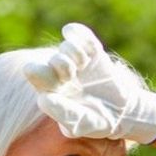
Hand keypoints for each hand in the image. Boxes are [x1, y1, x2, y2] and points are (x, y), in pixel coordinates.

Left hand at [23, 23, 155, 143]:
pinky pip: (77, 32)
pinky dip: (81, 35)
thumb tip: (43, 98)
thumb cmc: (96, 122)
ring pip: (67, 45)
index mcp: (50, 88)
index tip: (58, 81)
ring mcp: (75, 60)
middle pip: (52, 57)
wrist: (122, 112)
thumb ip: (62, 114)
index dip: (41, 72)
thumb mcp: (81, 124)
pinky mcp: (90, 50)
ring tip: (84, 64)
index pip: (34, 72)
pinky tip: (90, 50)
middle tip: (72, 75)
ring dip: (75, 53)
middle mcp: (59, 71)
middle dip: (62, 64)